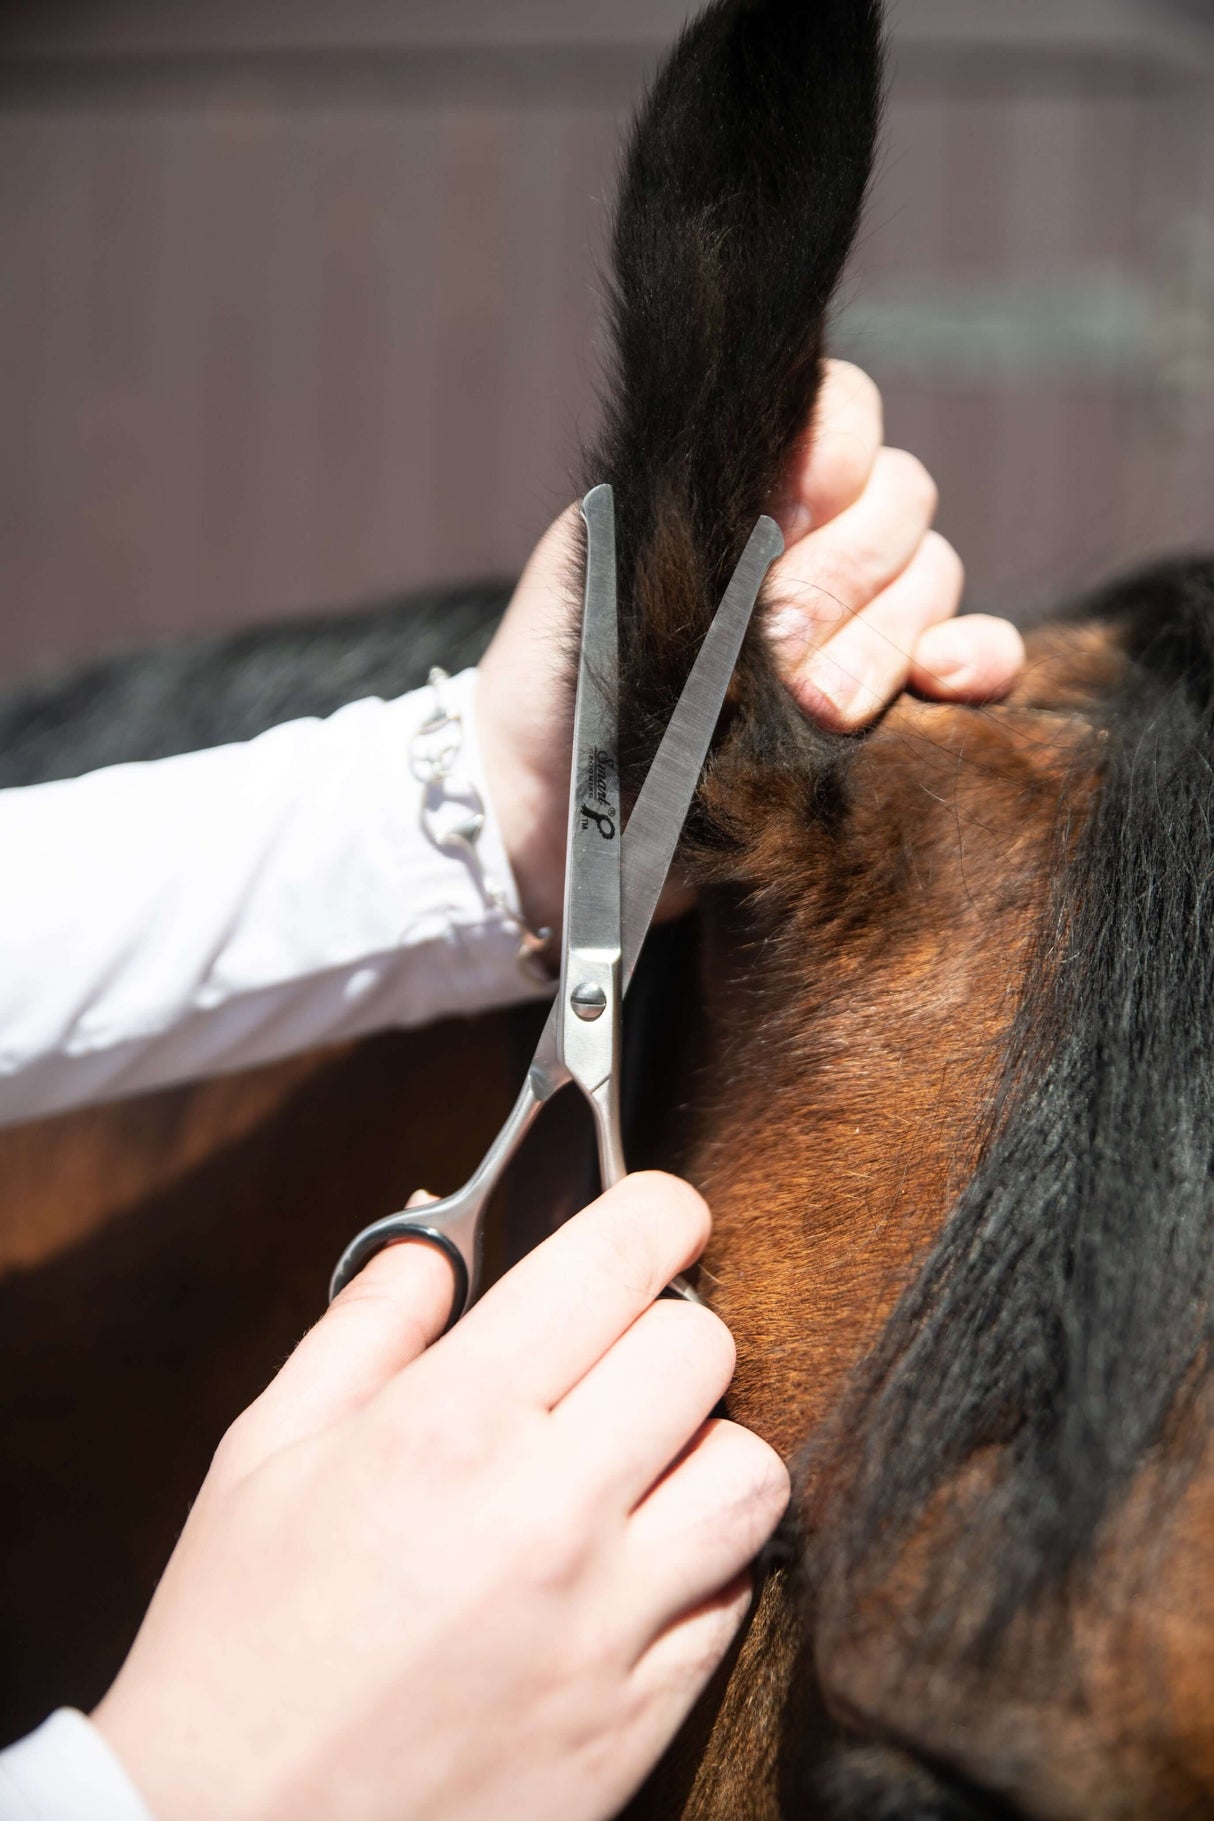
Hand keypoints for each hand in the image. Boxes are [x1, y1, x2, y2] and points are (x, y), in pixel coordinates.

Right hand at [93, 1175, 787, 1820]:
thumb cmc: (236, 1643)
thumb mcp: (265, 1453)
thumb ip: (365, 1326)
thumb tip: (434, 1238)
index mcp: (450, 1427)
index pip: (616, 1264)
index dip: (658, 1209)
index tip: (661, 1211)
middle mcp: (548, 1514)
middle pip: (702, 1351)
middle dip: (668, 1324)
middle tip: (619, 1348)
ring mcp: (607, 1623)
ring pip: (752, 1473)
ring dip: (706, 1445)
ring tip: (639, 1459)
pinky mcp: (641, 1716)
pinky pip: (735, 1594)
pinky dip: (702, 1559)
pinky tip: (631, 1562)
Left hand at [476, 360, 1024, 933]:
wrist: (556, 824)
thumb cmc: (559, 692)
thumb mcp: (604, 573)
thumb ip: (696, 504)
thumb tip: (791, 500)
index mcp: (747, 489)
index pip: (844, 413)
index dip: (833, 454)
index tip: (783, 519)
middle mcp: (818, 544)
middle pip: (901, 500)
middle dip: (840, 580)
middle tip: (781, 652)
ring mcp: (866, 626)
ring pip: (937, 575)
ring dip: (885, 639)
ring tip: (818, 711)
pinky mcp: (898, 710)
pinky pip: (981, 656)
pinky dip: (976, 660)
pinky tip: (940, 684)